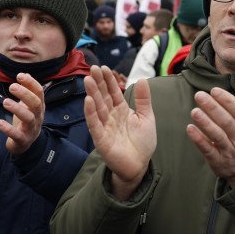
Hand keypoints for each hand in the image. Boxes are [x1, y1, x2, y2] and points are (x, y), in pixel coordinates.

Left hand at [0, 73, 45, 155]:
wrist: (26, 143)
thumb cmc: (25, 120)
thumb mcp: (28, 105)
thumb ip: (27, 90)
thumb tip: (25, 74)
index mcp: (39, 106)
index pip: (39, 92)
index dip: (31, 83)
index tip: (19, 75)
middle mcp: (38, 116)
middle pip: (36, 103)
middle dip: (25, 94)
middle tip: (12, 87)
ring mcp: (31, 128)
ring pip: (28, 118)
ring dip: (17, 109)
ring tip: (5, 102)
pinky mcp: (23, 140)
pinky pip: (18, 135)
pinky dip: (9, 129)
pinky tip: (0, 123)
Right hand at [84, 65, 155, 199]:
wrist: (139, 165)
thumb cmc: (142, 143)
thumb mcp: (146, 118)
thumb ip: (144, 100)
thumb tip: (141, 79)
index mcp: (121, 110)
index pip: (114, 92)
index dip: (109, 80)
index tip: (104, 67)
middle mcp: (111, 117)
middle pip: (103, 97)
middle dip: (98, 83)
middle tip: (93, 68)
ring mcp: (105, 127)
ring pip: (97, 108)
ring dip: (92, 94)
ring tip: (88, 80)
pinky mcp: (101, 139)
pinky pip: (95, 124)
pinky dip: (91, 113)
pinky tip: (88, 101)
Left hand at [186, 76, 234, 187]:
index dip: (227, 100)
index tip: (214, 90)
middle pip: (227, 122)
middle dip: (213, 108)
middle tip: (199, 96)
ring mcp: (229, 150)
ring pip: (218, 135)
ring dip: (205, 123)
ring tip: (194, 111)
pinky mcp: (218, 160)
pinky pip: (208, 150)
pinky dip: (199, 140)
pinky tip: (190, 129)